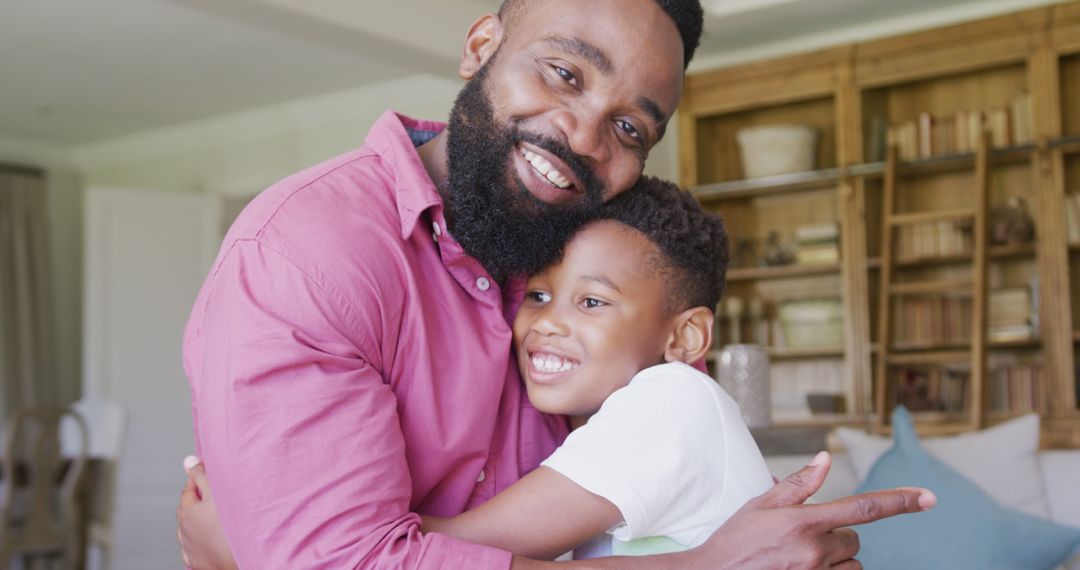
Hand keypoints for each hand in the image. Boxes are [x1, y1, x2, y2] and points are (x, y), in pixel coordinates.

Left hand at [177, 456, 238, 569]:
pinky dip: (200, 542)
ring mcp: (190, 549)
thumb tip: (188, 461)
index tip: (207, 476)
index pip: (188, 490)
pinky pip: (195, 549)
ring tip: (214, 519)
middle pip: (187, 511)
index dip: (197, 481)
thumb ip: (202, 476)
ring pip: (190, 531)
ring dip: (198, 523)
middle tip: (213, 496)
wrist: (240, 559)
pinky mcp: (198, 563)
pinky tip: (210, 541)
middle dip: (197, 501)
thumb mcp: (217, 493)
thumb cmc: (230, 526)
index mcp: (187, 513)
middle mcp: (184, 532)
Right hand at [689, 451, 934, 568]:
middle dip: (837, 535)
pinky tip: (804, 567)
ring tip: (801, 558)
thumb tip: (826, 459)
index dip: (900, 501)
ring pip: (852, 565)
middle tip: (802, 537)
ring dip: (836, 560)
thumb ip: (798, 485)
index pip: (865, 507)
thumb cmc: (735, 542)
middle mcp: (816, 551)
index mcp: (805, 522)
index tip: (928, 498)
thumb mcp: (760, 506)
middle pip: (854, 539)